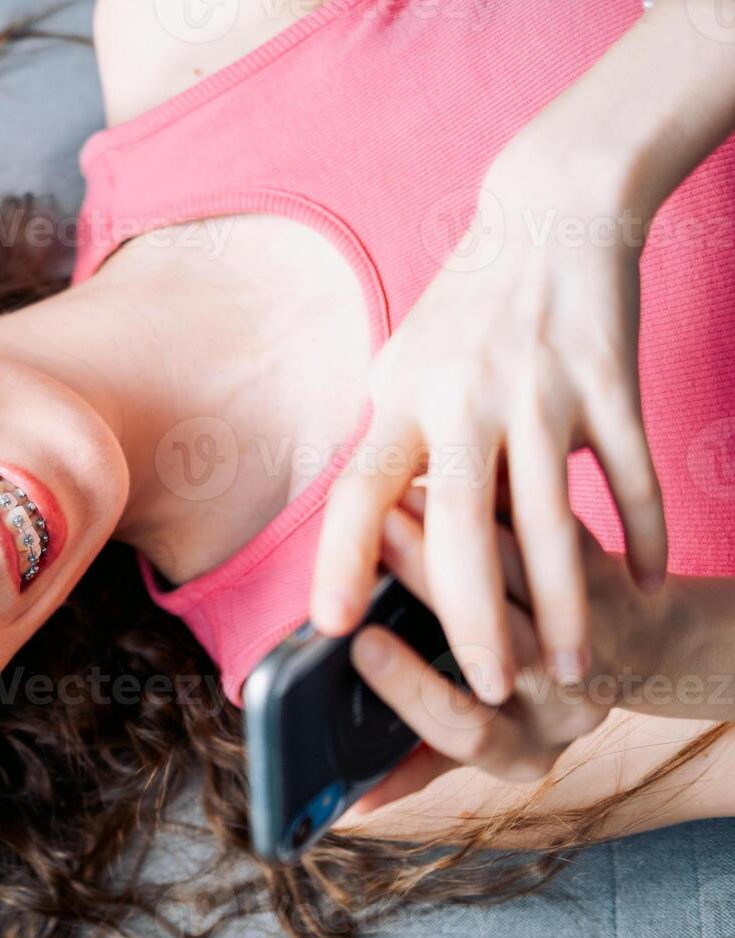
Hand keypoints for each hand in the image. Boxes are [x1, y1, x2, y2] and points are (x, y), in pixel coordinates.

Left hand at [309, 146, 666, 707]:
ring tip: (577, 670)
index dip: (341, 559)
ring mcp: (541, 390)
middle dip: (475, 619)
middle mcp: (464, 398)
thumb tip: (381, 526)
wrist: (552, 211)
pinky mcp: (612, 382)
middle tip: (492, 692)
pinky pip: (631, 476)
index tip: (330, 626)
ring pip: (555, 520)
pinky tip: (642, 584)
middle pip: (463, 527)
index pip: (360, 491)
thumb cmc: (468, 306)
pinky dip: (640, 534)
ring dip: (568, 604)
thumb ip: (395, 441)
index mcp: (403, 398)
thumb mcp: (406, 364)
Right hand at [340, 487, 651, 815]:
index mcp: (520, 753)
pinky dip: (488, 510)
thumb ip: (411, 765)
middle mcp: (566, 708)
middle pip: (498, 645)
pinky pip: (542, 540)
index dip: (410, 688)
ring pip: (522, 582)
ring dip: (454, 536)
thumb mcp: (472, 744)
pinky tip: (442, 480)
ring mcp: (588, 642)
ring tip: (396, 499)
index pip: (463, 730)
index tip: (361, 645)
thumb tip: (348, 806)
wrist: (629, 653)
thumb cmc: (523, 706)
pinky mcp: (599, 581)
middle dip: (426, 586)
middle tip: (371, 545)